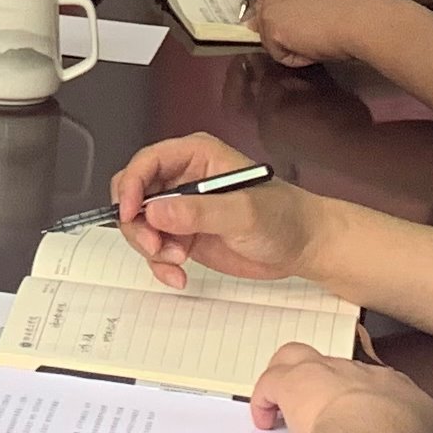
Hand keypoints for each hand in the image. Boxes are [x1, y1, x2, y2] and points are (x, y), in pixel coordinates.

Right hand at [110, 135, 317, 289]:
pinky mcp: (184, 235)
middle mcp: (184, 179)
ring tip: (177, 262)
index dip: (130, 186)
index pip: (147, 162)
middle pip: (134, 193)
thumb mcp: (243, 213)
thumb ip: (199, 211)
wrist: (303, 246)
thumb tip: (156, 211)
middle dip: (137, 223)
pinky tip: (178, 276)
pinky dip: (160, 264)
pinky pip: (155, 248)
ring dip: (150, 248)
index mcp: (196, 156)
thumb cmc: (284, 217)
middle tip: (155, 246)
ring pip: (140, 224)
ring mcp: (182, 209)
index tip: (130, 214)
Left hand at [243, 0, 385, 70]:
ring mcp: (270, 4)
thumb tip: (271, 18)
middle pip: (266, 15)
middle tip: (316, 30)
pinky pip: (277, 53)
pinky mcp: (272, 28)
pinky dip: (295, 57)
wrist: (362, 18)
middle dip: (286, 28)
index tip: (312, 16)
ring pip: (269, 36)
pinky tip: (315, 47)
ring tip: (318, 37)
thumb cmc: (353, 6)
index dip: (291, 12)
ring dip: (290, 43)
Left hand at [248, 346, 432, 432]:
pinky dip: (266, 398)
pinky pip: (273, 380)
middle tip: (321, 411)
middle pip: (345, 370)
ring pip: (304, 358)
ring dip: (293, 380)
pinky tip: (264, 419)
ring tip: (284, 407)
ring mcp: (332, 374)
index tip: (364, 425)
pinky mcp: (297, 382)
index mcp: (407, 397)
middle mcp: (369, 378)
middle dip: (331, 387)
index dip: (371, 407)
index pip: (388, 391)